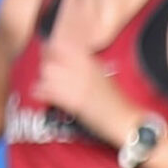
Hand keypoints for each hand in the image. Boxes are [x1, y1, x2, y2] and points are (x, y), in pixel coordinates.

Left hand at [29, 29, 134, 145]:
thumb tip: (66, 61)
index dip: (50, 50)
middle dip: (45, 68)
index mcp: (90, 61)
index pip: (61, 46)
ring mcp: (77, 85)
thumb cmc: (117, 101)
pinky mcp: (73, 101)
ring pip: (47, 75)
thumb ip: (85, 65)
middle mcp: (82, 69)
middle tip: (46, 75)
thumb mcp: (103, 75)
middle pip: (50, 60)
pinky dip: (42, 94)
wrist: (126, 120)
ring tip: (46, 87)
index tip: (48, 56)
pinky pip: (48, 92)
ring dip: (44, 81)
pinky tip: (42, 96)